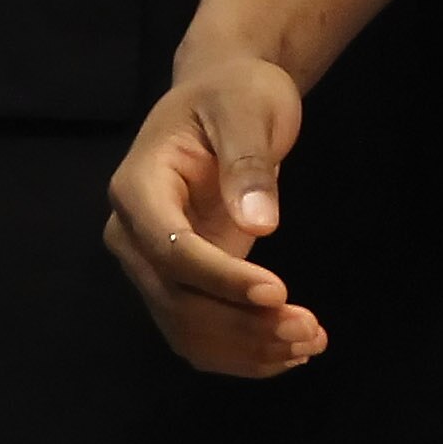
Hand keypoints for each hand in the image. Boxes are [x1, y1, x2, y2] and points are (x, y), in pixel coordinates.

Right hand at [105, 53, 328, 377]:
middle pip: (176, 301)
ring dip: (245, 348)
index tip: (277, 292)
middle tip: (309, 332)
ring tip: (310, 342)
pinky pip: (200, 331)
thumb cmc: (234, 92)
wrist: (224, 95)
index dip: (221, 278)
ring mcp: (152, 264)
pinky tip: (289, 351)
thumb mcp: (247, 108)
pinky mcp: (179, 283)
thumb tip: (259, 225)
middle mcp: (133, 234)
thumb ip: (248, 162)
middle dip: (241, 325)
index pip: (171, 249)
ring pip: (186, 329)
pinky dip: (241, 351)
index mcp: (137, 187)